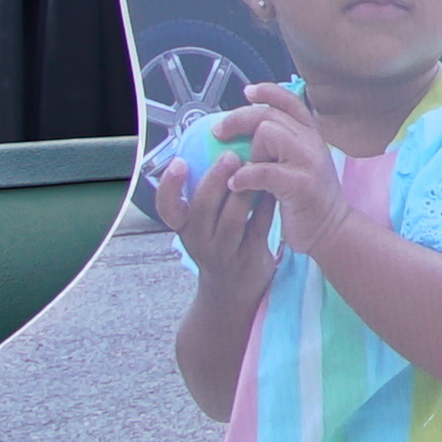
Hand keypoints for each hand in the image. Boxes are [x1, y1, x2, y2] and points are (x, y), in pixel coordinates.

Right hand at [154, 145, 275, 300]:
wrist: (232, 293)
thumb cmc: (217, 244)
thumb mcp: (201, 225)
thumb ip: (204, 196)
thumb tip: (210, 147)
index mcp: (184, 228)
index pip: (167, 208)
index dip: (169, 186)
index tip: (179, 161)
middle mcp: (200, 241)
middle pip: (203, 208)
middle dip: (216, 179)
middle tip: (230, 155)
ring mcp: (226, 251)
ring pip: (234, 217)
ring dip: (245, 190)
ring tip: (255, 166)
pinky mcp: (251, 256)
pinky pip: (261, 225)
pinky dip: (267, 203)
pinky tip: (273, 185)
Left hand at [218, 82, 352, 257]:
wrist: (331, 229)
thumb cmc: (308, 198)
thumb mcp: (300, 162)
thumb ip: (282, 143)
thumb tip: (247, 129)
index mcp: (310, 134)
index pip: (289, 100)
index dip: (267, 92)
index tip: (246, 92)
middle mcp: (312, 142)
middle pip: (268, 115)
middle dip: (238, 120)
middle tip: (219, 133)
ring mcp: (309, 162)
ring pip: (267, 134)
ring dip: (248, 152)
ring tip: (244, 172)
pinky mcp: (301, 185)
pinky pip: (263, 171)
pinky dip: (244, 177)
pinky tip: (236, 185)